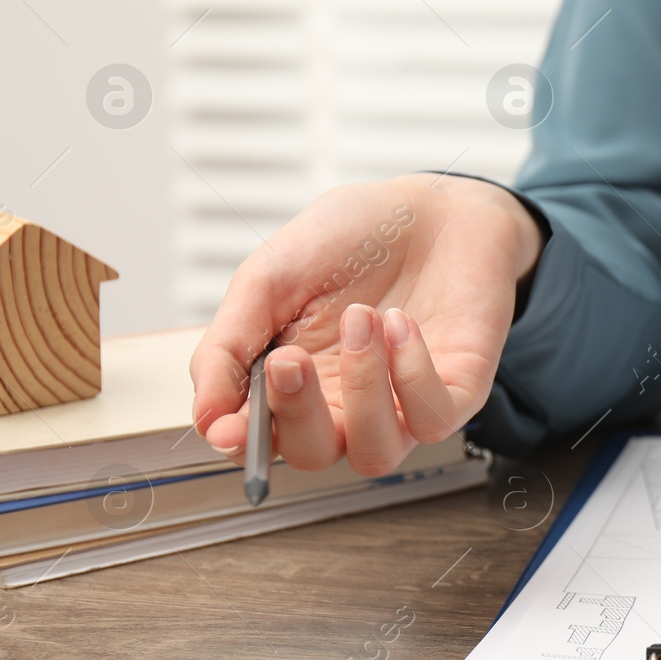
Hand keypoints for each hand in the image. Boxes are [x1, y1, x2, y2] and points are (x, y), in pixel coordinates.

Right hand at [189, 174, 543, 475]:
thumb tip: (203, 415)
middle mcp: (347, 402)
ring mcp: (402, 403)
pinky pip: (431, 419)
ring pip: (374, 453)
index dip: (241, 446)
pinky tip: (401, 323)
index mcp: (295, 380)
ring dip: (363, 388)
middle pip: (312, 455)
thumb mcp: (268, 276)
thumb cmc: (352, 236)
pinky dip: (412, 374)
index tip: (227, 426)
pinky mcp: (457, 391)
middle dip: (297, 414)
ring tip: (363, 316)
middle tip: (291, 358)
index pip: (260, 440)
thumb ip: (228, 345)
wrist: (431, 204)